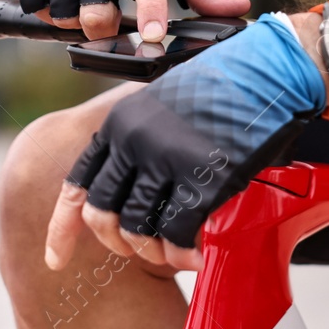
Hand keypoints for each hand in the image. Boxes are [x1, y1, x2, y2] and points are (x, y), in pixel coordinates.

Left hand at [43, 13, 325, 271]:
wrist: (271, 70)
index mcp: (120, 121)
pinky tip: (197, 255)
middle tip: (147, 252)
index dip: (64, 227)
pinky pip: (177, 232)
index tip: (58, 259)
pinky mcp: (201, 175)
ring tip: (178, 254)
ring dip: (156, 254)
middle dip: (120, 245)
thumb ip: (140, 141)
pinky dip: (184, 254)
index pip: (78, 182)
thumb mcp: (165, 106)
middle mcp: (133, 138)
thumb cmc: (225, 87)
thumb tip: (132, 193)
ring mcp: (165, 157)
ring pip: (138, 229)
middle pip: (102, 214)